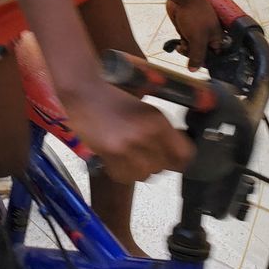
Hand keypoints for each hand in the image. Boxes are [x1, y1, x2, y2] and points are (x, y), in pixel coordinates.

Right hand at [66, 83, 193, 183]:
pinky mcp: (110, 154)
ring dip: (138, 168)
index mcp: (159, 121)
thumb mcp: (146, 110)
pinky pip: (125, 176)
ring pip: (145, 174)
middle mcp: (147, 135)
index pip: (184, 156)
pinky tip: (116, 158)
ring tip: (128, 154)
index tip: (172, 157)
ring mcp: (128, 146)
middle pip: (165, 168)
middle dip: (156, 162)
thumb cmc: (115, 98)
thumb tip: (177, 152)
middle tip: (143, 151)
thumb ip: (163, 131)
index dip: (179, 159)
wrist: (84, 91)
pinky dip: (122, 171)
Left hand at [166, 0, 222, 70]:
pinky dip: (182, 45)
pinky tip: (179, 43)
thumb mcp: (197, 39)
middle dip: (193, 56)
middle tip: (188, 49)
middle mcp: (209, 38)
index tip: (198, 66)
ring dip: (186, 50)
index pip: (215, 58)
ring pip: (192, 50)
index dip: (207, 63)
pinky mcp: (187, 31)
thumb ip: (197, 56)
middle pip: (202, 56)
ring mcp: (197, 34)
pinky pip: (185, 43)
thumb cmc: (195, 15)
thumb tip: (194, 70)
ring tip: (183, 44)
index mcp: (217, 39)